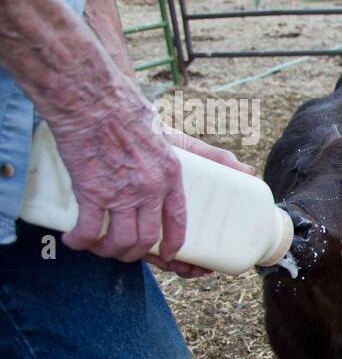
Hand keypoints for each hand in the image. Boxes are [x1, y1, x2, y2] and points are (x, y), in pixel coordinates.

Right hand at [43, 71, 252, 275]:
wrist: (96, 100)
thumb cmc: (134, 117)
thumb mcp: (181, 138)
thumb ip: (214, 157)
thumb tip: (248, 171)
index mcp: (171, 178)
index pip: (179, 222)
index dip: (176, 247)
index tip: (172, 258)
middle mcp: (149, 190)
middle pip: (147, 238)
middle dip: (135, 253)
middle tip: (125, 252)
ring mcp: (120, 193)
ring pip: (119, 240)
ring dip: (109, 251)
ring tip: (100, 248)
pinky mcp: (91, 191)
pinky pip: (87, 230)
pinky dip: (80, 241)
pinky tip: (75, 242)